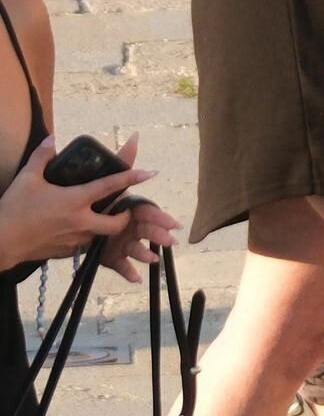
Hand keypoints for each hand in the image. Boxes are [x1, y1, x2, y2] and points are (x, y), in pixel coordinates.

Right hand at [0, 132, 158, 272]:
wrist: (2, 241)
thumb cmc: (14, 208)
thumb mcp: (27, 177)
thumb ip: (42, 156)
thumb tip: (51, 138)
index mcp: (74, 200)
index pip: (110, 186)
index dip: (131, 178)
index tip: (150, 173)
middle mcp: (81, 221)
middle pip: (117, 223)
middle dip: (124, 217)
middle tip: (122, 210)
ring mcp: (76, 239)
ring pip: (103, 236)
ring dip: (106, 229)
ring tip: (100, 220)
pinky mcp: (69, 252)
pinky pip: (86, 244)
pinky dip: (87, 237)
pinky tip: (76, 231)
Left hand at [96, 131, 179, 282]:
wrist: (57, 218)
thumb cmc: (81, 196)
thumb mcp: (98, 179)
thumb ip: (119, 159)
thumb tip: (135, 136)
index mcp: (124, 206)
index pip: (143, 208)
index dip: (158, 214)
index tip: (173, 223)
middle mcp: (125, 224)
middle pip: (144, 228)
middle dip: (158, 234)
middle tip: (171, 240)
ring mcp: (117, 240)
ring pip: (134, 247)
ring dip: (144, 253)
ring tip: (153, 260)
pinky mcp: (106, 255)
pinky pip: (117, 264)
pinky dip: (127, 272)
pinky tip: (135, 279)